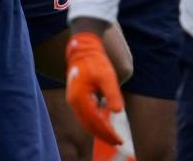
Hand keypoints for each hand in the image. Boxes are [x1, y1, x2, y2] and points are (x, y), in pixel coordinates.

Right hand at [65, 31, 123, 145]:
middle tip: (118, 141)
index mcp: (80, 98)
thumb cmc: (95, 61)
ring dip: (99, 130)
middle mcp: (74, 102)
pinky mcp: (76, 99)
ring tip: (113, 136)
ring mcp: (73, 101)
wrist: (83, 50)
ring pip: (86, 122)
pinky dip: (95, 122)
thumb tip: (118, 112)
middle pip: (89, 125)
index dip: (107, 131)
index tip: (118, 138)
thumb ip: (112, 94)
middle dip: (103, 135)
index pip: (94, 121)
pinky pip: (85, 116)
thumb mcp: (107, 76)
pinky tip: (106, 122)